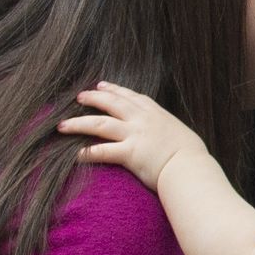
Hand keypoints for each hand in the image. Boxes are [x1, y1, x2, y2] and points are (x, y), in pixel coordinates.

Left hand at [63, 83, 208, 185]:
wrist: (191, 168)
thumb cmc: (192, 156)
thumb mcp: (181, 135)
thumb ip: (168, 131)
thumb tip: (168, 136)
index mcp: (156, 114)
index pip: (131, 96)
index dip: (114, 89)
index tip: (101, 85)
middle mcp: (143, 120)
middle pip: (111, 103)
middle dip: (92, 98)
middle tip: (78, 97)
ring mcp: (135, 135)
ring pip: (99, 123)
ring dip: (78, 123)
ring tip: (62, 125)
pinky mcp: (129, 153)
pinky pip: (101, 151)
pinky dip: (86, 152)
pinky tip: (73, 154)